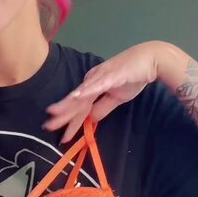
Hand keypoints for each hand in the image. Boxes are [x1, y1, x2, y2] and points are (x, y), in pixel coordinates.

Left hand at [44, 41, 165, 142]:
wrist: (150, 60)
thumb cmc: (133, 77)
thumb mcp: (117, 98)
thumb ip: (103, 108)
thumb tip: (91, 120)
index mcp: (93, 86)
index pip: (79, 107)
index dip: (70, 121)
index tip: (62, 136)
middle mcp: (92, 80)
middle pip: (76, 101)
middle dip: (62, 115)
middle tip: (47, 126)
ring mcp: (100, 77)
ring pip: (82, 94)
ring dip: (68, 104)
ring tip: (54, 113)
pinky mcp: (111, 75)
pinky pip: (97, 85)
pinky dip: (86, 91)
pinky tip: (76, 96)